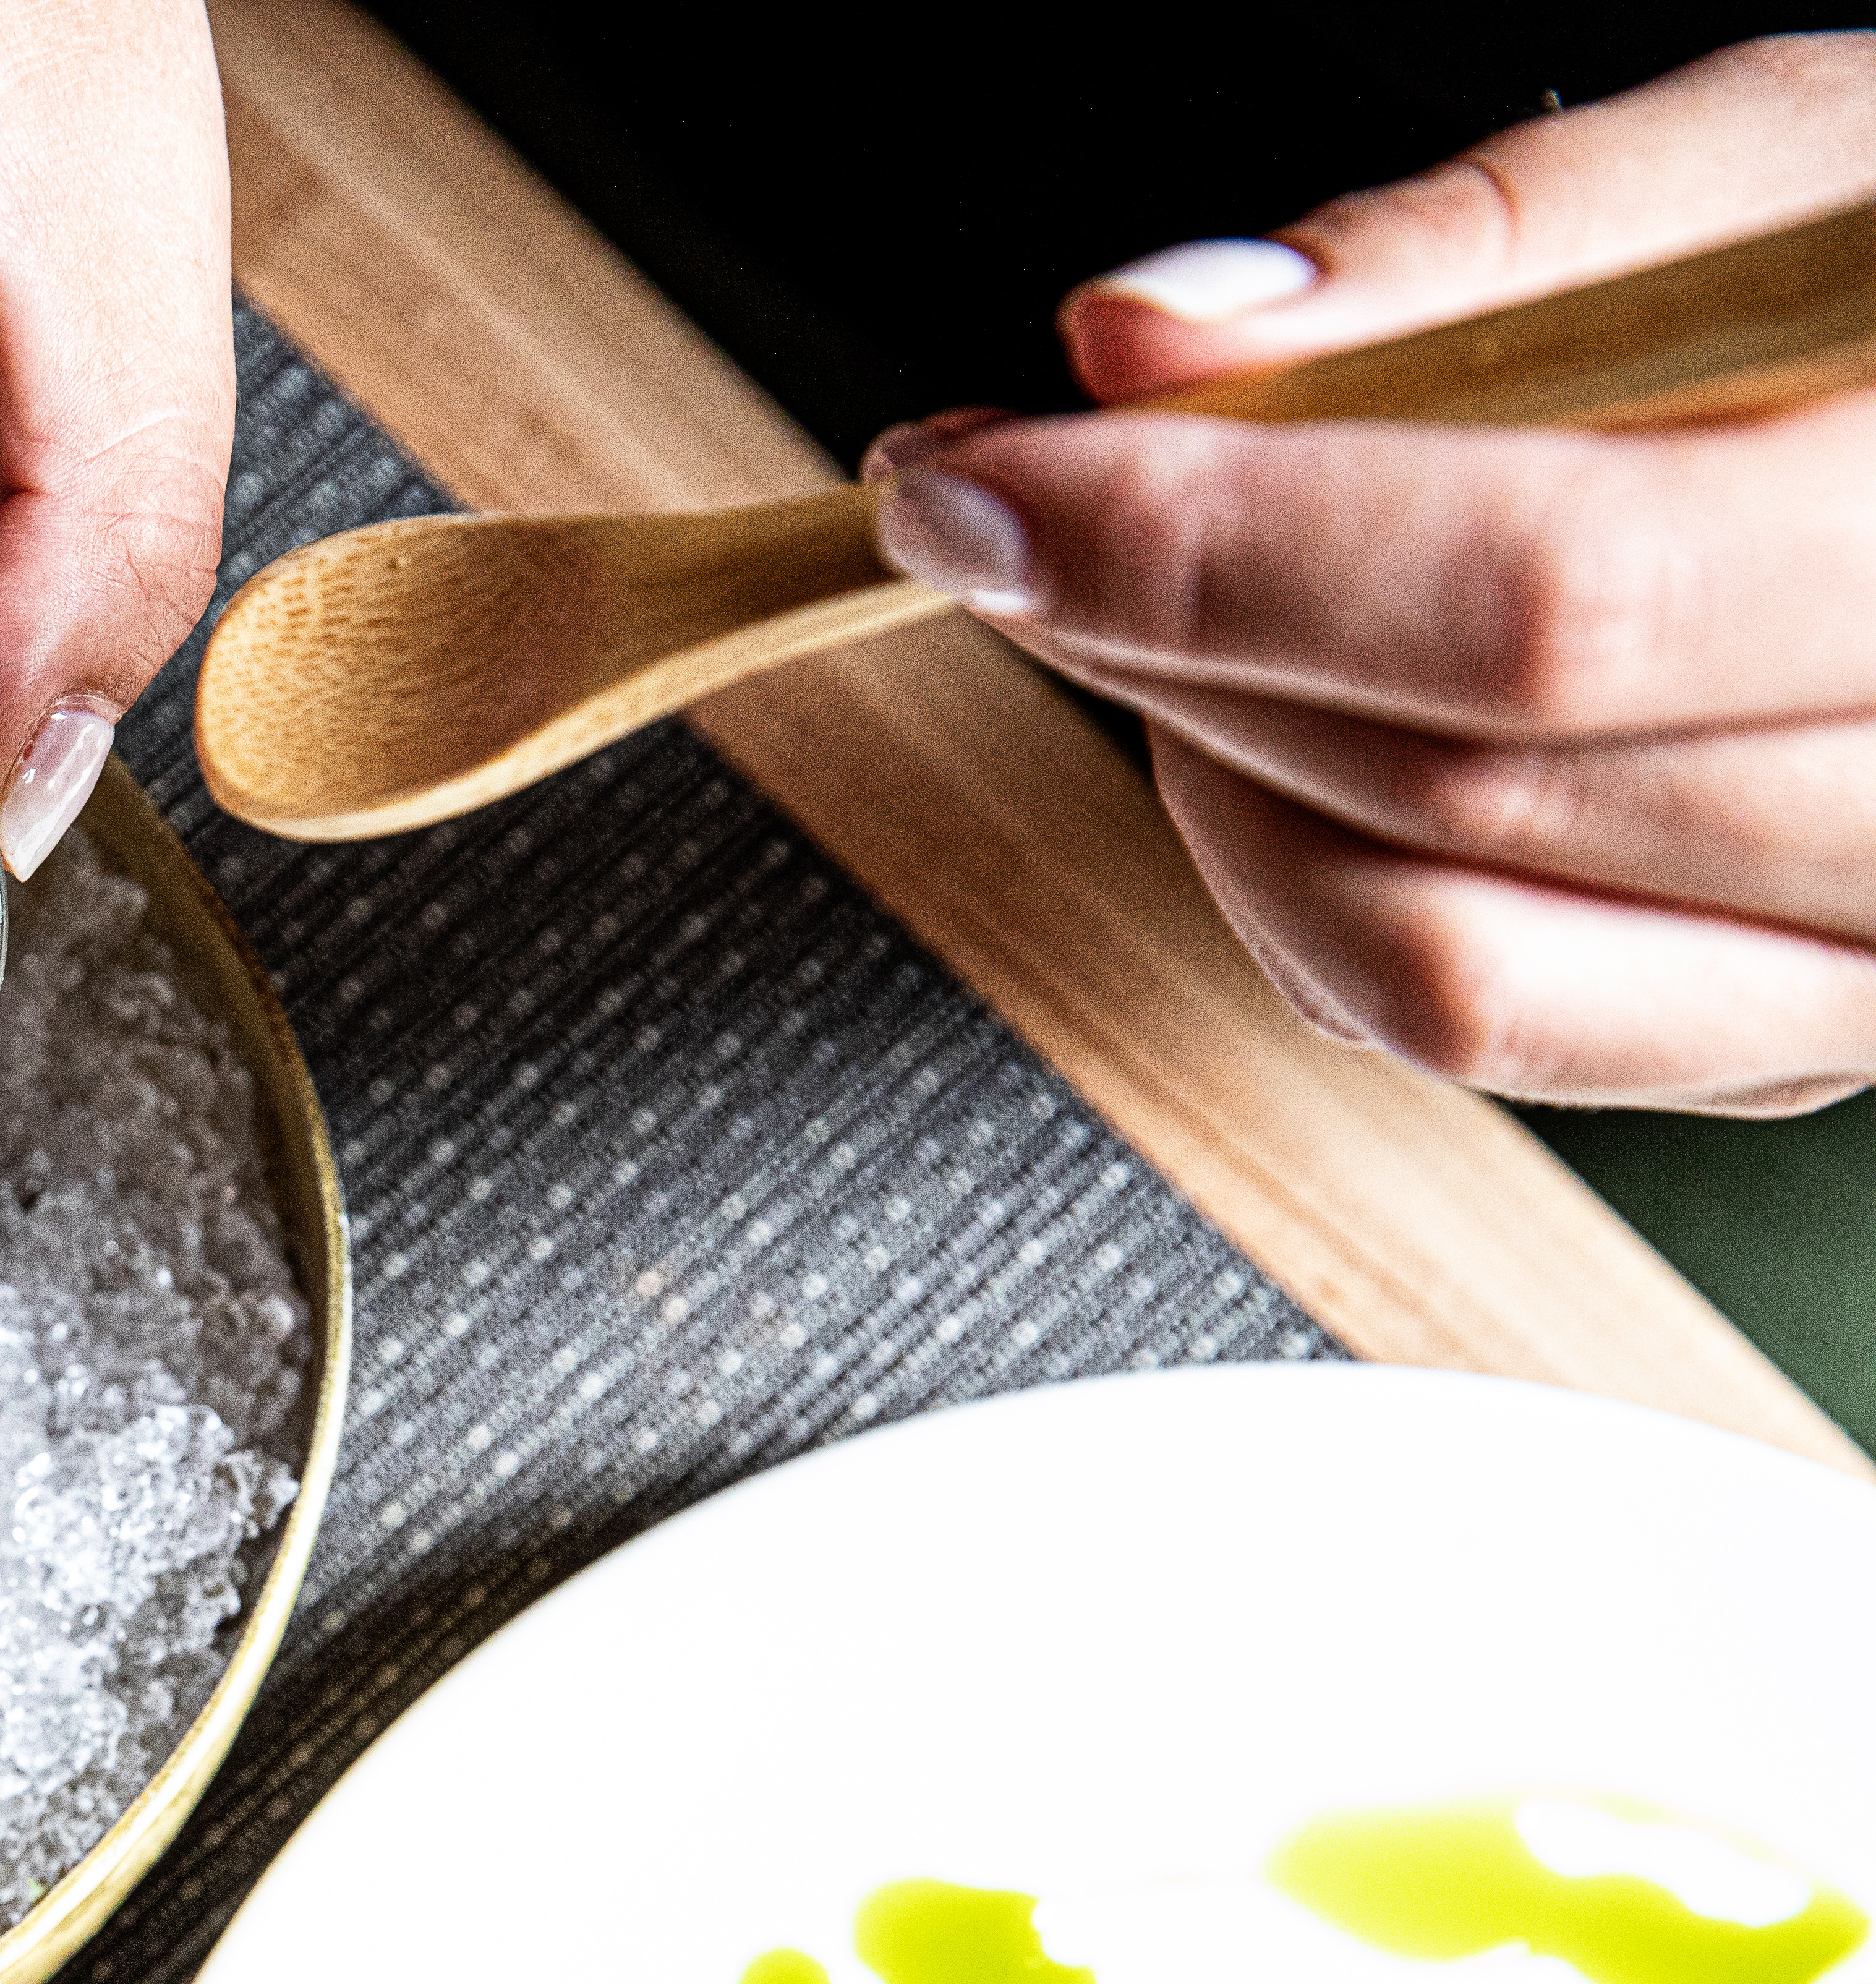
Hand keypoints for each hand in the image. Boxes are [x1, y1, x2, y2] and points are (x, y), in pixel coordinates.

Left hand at [864, 38, 1875, 1115]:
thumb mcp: (1782, 167)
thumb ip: (1472, 253)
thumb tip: (1145, 340)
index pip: (1528, 605)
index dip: (1202, 552)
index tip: (977, 484)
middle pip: (1448, 791)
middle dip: (1153, 646)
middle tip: (1007, 518)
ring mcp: (1871, 952)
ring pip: (1438, 964)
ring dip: (1213, 784)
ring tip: (1159, 611)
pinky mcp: (1790, 1030)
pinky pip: (1485, 1035)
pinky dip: (1305, 894)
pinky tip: (1277, 733)